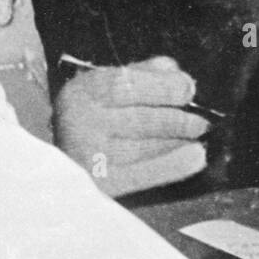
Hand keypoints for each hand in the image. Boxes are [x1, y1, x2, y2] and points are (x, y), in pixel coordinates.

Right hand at [53, 55, 208, 197]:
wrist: (58, 160)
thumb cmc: (96, 113)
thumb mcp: (109, 83)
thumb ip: (144, 72)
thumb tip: (175, 72)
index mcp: (84, 91)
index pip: (125, 86)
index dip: (162, 87)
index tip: (188, 90)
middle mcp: (80, 123)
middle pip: (138, 119)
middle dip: (176, 120)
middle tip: (200, 122)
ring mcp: (87, 157)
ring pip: (142, 148)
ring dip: (177, 142)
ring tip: (199, 138)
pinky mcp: (99, 186)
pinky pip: (143, 175)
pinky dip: (173, 166)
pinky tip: (195, 158)